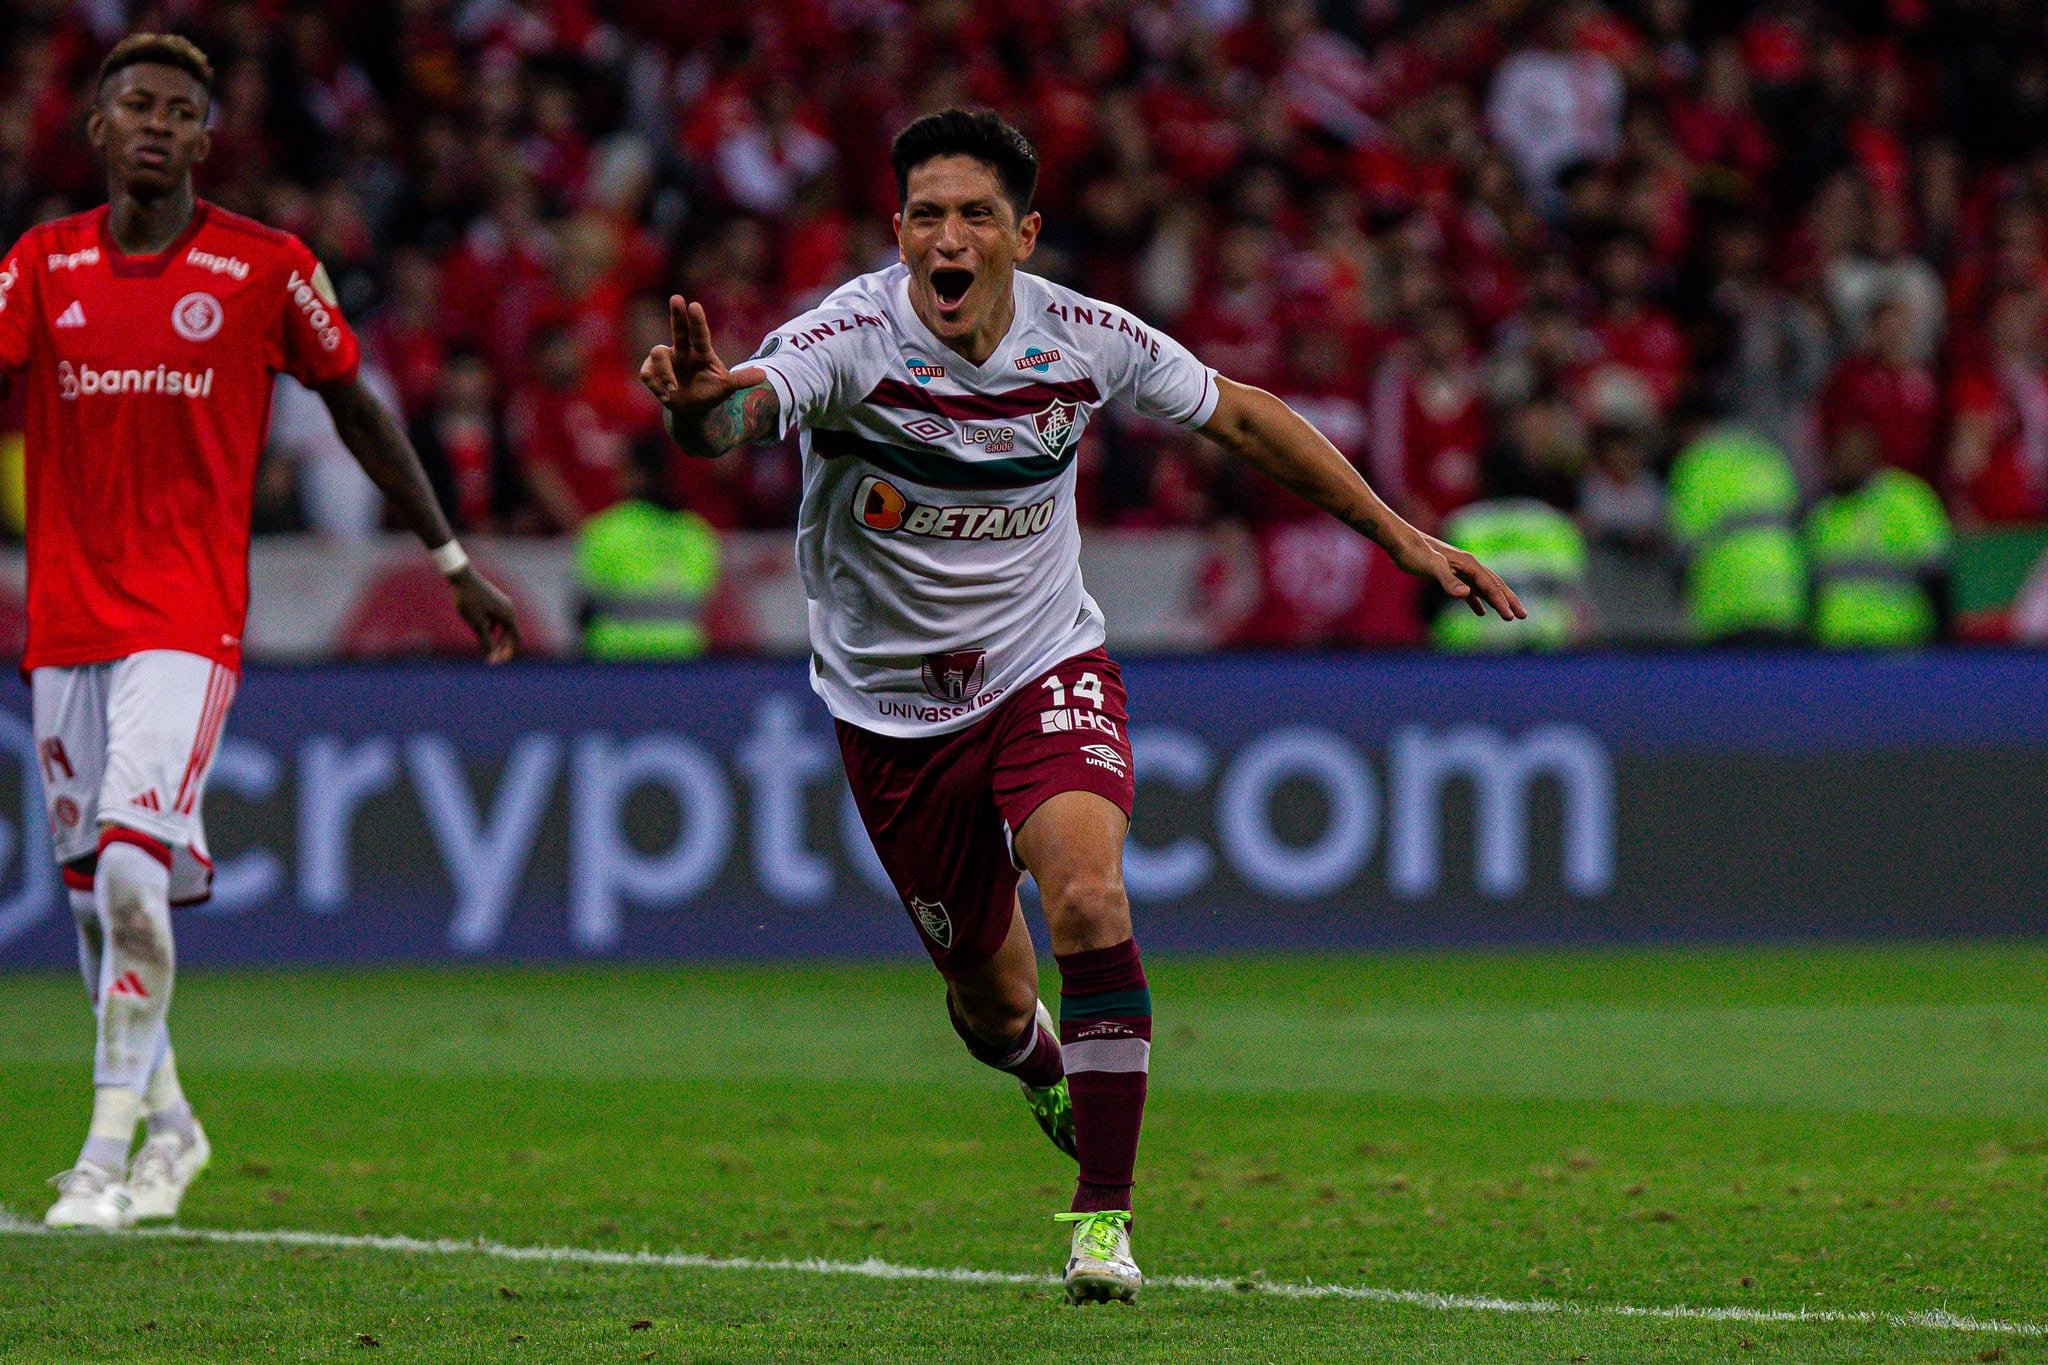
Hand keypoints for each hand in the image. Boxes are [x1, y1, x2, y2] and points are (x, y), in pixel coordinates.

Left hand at [449, 564, 519, 662]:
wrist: (462, 577)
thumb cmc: (470, 600)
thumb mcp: (477, 624)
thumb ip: (486, 642)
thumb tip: (491, 659)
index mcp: (508, 615)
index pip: (516, 639)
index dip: (510, 652)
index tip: (499, 662)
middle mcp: (508, 609)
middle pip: (511, 633)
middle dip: (502, 647)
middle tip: (492, 659)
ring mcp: (502, 604)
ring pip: (503, 626)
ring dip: (497, 638)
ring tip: (485, 646)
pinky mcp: (494, 601)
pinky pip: (497, 619)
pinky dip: (492, 628)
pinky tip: (481, 631)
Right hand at [639, 294, 765, 415]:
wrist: (692, 410)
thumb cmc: (710, 393)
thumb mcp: (727, 387)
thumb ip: (742, 380)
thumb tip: (765, 375)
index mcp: (701, 352)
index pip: (700, 334)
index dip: (697, 321)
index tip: (694, 305)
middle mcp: (681, 351)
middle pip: (678, 330)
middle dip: (677, 314)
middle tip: (677, 298)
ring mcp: (665, 360)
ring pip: (657, 354)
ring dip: (665, 373)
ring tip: (674, 390)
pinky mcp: (650, 371)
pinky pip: (648, 372)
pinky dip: (657, 385)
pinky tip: (667, 396)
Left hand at [1390, 532, 1527, 620]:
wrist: (1400, 540)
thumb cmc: (1414, 552)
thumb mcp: (1431, 566)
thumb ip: (1448, 580)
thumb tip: (1466, 594)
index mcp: (1468, 564)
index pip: (1490, 585)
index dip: (1501, 601)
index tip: (1511, 617)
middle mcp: (1468, 565)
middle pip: (1494, 584)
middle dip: (1509, 600)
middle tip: (1523, 616)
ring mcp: (1460, 570)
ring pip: (1484, 587)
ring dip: (1497, 601)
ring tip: (1510, 615)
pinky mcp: (1450, 574)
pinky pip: (1469, 590)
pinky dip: (1477, 601)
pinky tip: (1481, 612)